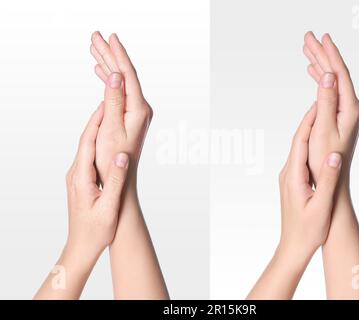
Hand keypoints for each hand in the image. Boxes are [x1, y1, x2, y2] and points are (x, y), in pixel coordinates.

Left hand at [35, 106, 129, 299]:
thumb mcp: (109, 207)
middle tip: (109, 100)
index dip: (97, 121)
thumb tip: (121, 155)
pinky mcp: (82, 181)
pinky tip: (106, 140)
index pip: (88, 142)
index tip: (106, 103)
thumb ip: (115, 181)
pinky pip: (89, 156)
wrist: (81, 246)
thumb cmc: (96, 230)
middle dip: (97, 119)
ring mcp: (78, 177)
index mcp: (81, 177)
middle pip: (86, 140)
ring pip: (87, 147)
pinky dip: (98, 143)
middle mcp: (76, 173)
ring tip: (110, 114)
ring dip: (97, 129)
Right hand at [90, 32, 151, 187]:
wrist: (121, 177)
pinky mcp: (129, 115)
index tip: (110, 37)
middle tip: (95, 36)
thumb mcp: (111, 128)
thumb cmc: (114, 157)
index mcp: (138, 109)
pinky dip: (109, 80)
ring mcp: (135, 111)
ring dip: (107, 65)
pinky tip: (101, 72)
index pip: (128, 75)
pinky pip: (118, 91)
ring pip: (120, 81)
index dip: (119, 55)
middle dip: (110, 55)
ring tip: (95, 49)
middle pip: (124, 74)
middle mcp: (140, 107)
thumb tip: (115, 75)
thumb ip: (114, 100)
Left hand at [278, 105, 341, 257]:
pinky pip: (299, 157)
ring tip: (320, 115)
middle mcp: (287, 173)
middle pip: (298, 141)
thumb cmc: (307, 230)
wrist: (293, 246)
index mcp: (293, 176)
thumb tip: (333, 155)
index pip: (300, 142)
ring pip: (298, 148)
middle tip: (320, 101)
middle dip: (308, 121)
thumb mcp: (321, 207)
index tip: (318, 103)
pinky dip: (308, 145)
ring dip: (308, 131)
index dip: (309, 122)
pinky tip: (317, 142)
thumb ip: (327, 181)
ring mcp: (288, 177)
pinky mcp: (292, 182)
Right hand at [303, 32, 358, 186]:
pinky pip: (329, 91)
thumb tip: (327, 75)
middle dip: (322, 55)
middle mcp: (351, 107)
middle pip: (336, 74)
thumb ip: (326, 101)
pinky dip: (320, 80)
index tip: (321, 38)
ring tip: (308, 51)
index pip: (340, 74)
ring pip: (331, 81)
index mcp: (350, 108)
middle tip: (308, 37)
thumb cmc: (326, 159)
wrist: (332, 180)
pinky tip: (314, 74)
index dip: (330, 55)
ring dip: (319, 65)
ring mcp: (346, 111)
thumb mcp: (324, 130)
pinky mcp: (339, 116)